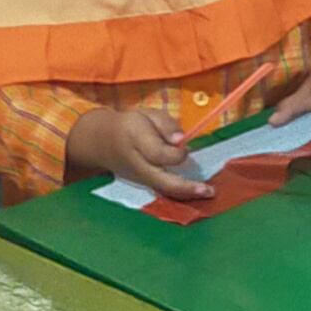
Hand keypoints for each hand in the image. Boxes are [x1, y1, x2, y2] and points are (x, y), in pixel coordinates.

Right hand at [70, 107, 210, 201]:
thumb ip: (166, 125)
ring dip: (186, 194)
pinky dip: (180, 194)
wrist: (101, 142)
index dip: (176, 153)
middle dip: (186, 187)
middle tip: (210, 190)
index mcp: (136, 139)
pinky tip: (197, 192)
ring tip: (209, 193)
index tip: (185, 146)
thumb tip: (181, 140)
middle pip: (161, 180)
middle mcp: (137, 164)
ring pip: (162, 190)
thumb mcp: (147, 115)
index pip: (158, 153)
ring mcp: (139, 178)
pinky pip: (162, 191)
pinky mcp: (142, 184)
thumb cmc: (130, 126)